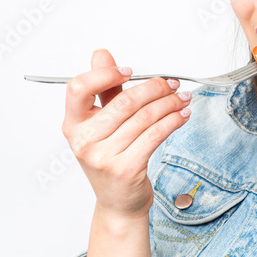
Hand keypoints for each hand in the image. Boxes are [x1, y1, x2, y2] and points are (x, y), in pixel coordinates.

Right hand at [62, 48, 191, 216]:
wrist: (118, 204)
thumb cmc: (111, 160)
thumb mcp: (101, 126)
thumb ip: (104, 91)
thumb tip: (101, 53)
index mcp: (73, 125)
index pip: (78, 88)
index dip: (105, 74)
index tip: (130, 72)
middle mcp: (83, 141)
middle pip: (124, 102)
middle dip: (154, 88)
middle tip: (171, 84)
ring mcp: (103, 157)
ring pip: (145, 118)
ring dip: (170, 104)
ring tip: (183, 98)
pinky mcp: (125, 169)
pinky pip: (155, 135)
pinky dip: (173, 121)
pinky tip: (182, 115)